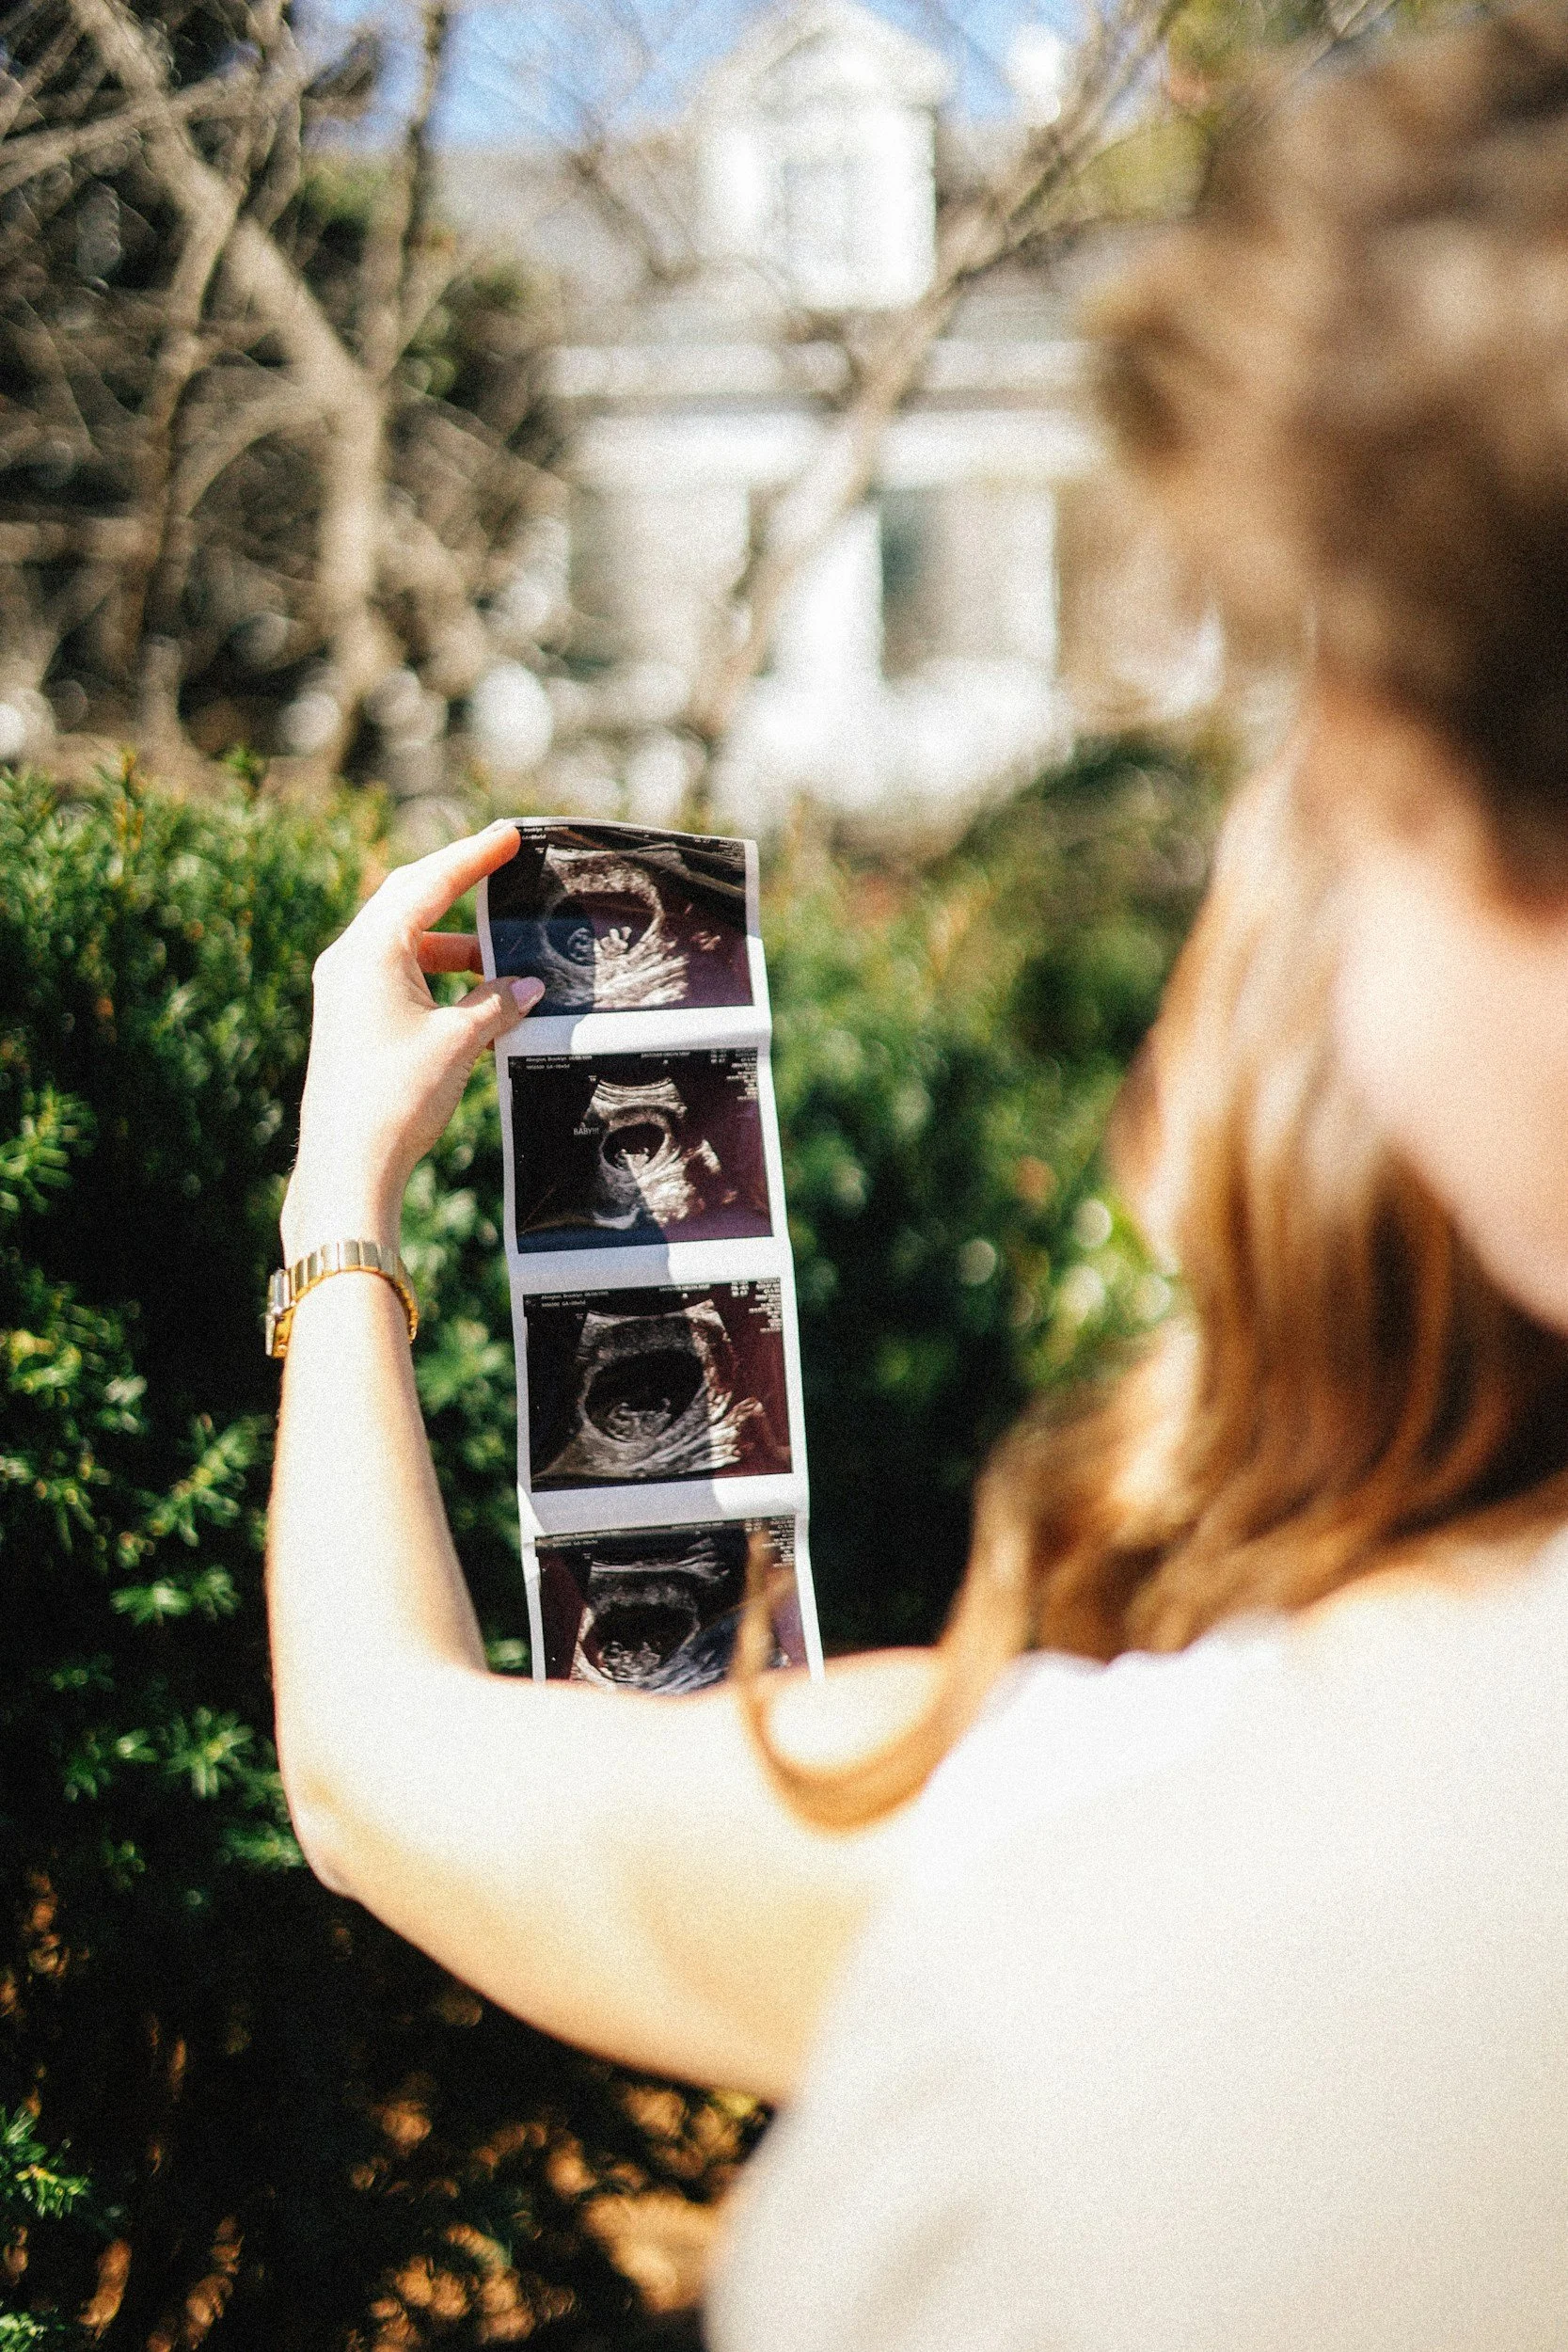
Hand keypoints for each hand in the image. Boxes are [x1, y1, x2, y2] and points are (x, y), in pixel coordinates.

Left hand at [281, 822, 542, 1264]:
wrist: (346, 1167)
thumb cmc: (395, 1100)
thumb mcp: (458, 1043)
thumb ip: (496, 1004)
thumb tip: (524, 987)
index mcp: (370, 951)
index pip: (427, 883)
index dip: (472, 857)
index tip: (507, 835)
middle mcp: (348, 961)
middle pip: (408, 899)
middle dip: (457, 884)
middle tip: (500, 865)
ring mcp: (343, 990)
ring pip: (403, 941)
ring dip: (452, 943)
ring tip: (498, 957)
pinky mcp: (347, 1019)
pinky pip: (395, 974)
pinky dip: (436, 974)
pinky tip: (471, 996)